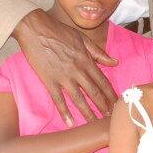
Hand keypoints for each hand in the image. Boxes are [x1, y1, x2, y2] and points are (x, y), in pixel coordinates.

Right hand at [13, 9, 118, 125]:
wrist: (36, 28)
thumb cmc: (59, 31)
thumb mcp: (83, 38)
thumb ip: (99, 53)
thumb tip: (116, 62)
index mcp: (86, 60)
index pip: (103, 81)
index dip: (111, 94)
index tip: (117, 104)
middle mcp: (77, 70)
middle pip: (94, 92)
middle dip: (104, 107)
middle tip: (110, 119)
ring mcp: (63, 77)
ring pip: (79, 99)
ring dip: (88, 113)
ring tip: (95, 124)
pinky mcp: (49, 80)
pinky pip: (58, 99)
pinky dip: (64, 112)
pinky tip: (70, 123)